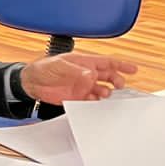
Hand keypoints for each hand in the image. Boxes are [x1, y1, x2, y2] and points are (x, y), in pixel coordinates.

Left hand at [19, 53, 137, 104]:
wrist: (31, 83)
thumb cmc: (44, 68)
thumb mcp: (60, 66)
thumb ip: (76, 71)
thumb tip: (91, 74)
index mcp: (85, 63)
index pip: (107, 63)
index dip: (121, 65)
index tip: (133, 69)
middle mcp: (87, 75)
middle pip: (109, 77)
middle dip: (117, 81)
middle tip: (119, 85)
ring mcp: (83, 87)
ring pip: (102, 90)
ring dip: (106, 93)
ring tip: (104, 94)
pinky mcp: (77, 97)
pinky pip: (91, 101)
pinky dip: (95, 102)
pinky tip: (95, 102)